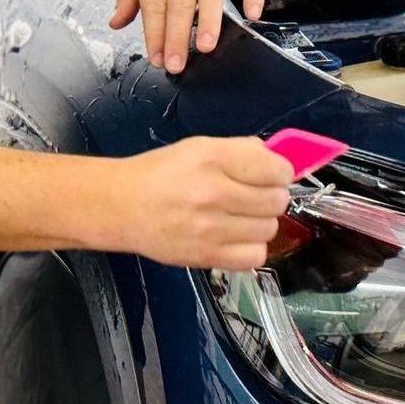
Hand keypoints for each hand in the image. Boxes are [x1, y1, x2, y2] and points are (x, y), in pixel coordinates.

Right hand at [116, 137, 292, 269]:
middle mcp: (214, 192)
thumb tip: (276, 159)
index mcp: (213, 158)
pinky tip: (236, 236)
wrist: (123, 207)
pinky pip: (255, 257)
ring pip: (269, 229)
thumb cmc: (160, 173)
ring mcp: (212, 228)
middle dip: (272, 195)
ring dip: (261, 222)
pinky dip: (251, 248)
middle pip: (276, 200)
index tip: (272, 174)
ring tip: (241, 215)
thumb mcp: (199, 146)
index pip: (275, 168)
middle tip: (255, 194)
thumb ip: (241, 150)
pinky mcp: (208, 257)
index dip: (280, 171)